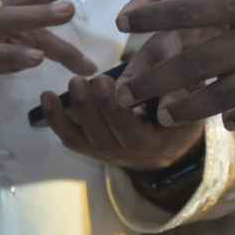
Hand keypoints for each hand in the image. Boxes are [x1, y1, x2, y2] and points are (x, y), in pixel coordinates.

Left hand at [38, 71, 202, 173]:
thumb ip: (174, 91)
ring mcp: (108, 155)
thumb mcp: (187, 100)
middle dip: (91, 106)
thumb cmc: (180, 111)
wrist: (173, 143)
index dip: (114, 108)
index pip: (131, 131)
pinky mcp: (94, 150)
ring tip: (72, 83)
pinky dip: (56, 119)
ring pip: (84, 138)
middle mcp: (129, 155)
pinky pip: (71, 139)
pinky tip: (47, 96)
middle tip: (86, 79)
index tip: (108, 81)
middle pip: (103, 135)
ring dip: (72, 111)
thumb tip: (152, 80)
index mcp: (154, 145)